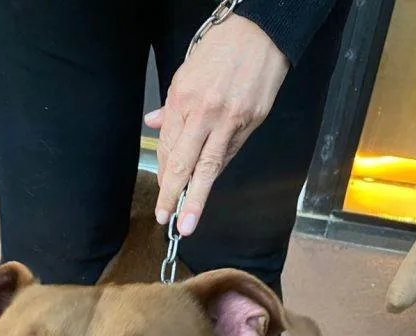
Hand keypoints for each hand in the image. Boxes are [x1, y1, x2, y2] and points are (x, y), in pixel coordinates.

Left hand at [144, 15, 288, 235]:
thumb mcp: (186, 72)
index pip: (170, 147)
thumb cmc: (221, 49)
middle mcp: (206, 112)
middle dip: (174, 195)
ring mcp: (231, 120)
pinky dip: (217, 170)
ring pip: (210, 167)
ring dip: (198, 198)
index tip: (162, 194)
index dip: (165, 174)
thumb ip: (171, 105)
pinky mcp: (252, 122)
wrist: (261, 33)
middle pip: (186, 163)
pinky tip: (209, 183)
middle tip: (167, 221)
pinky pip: (230, 153)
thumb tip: (154, 125)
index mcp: (185, 99)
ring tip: (189, 222)